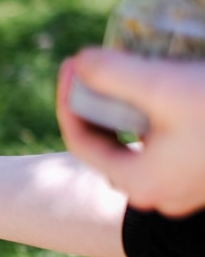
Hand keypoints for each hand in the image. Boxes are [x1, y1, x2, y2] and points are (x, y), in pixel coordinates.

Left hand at [57, 47, 204, 215]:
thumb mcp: (164, 87)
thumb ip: (113, 75)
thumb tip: (79, 62)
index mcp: (139, 183)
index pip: (81, 140)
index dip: (69, 98)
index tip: (74, 61)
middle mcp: (160, 194)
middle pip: (109, 143)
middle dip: (99, 103)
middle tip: (97, 66)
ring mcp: (186, 187)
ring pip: (140, 143)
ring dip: (130, 108)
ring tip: (130, 71)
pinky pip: (169, 144)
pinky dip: (158, 116)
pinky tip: (166, 86)